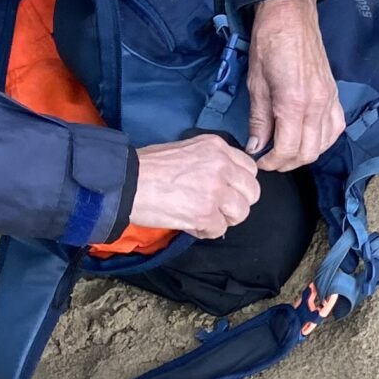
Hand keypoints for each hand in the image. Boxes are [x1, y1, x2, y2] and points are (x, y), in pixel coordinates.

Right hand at [129, 134, 259, 236]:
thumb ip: (212, 162)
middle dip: (236, 203)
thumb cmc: (148, 166)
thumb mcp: (187, 150)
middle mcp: (221, 166)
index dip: (239, 184)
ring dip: (224, 219)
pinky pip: (219, 229)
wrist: (126, 181)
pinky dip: (206, 231)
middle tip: (217, 208)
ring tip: (203, 216)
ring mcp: (215, 191)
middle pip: (252, 192)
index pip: (249, 169)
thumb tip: (225, 181)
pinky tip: (191, 224)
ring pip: (241, 213)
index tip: (227, 191)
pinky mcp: (205, 214)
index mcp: (217, 147)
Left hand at [246, 0, 347, 170]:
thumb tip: (256, 146)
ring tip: (286, 150)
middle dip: (287, 162)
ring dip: (305, 153)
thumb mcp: (256, 84)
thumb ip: (259, 120)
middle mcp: (317, 105)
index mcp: (294, 103)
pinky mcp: (334, 94)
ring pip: (325, 144)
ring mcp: (329, 100)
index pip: (288, 149)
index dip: (272, 162)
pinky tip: (308, 137)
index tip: (259, 161)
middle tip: (270, 159)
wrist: (291, 16)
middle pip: (309, 152)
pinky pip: (336, 127)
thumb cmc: (269, 43)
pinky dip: (323, 140)